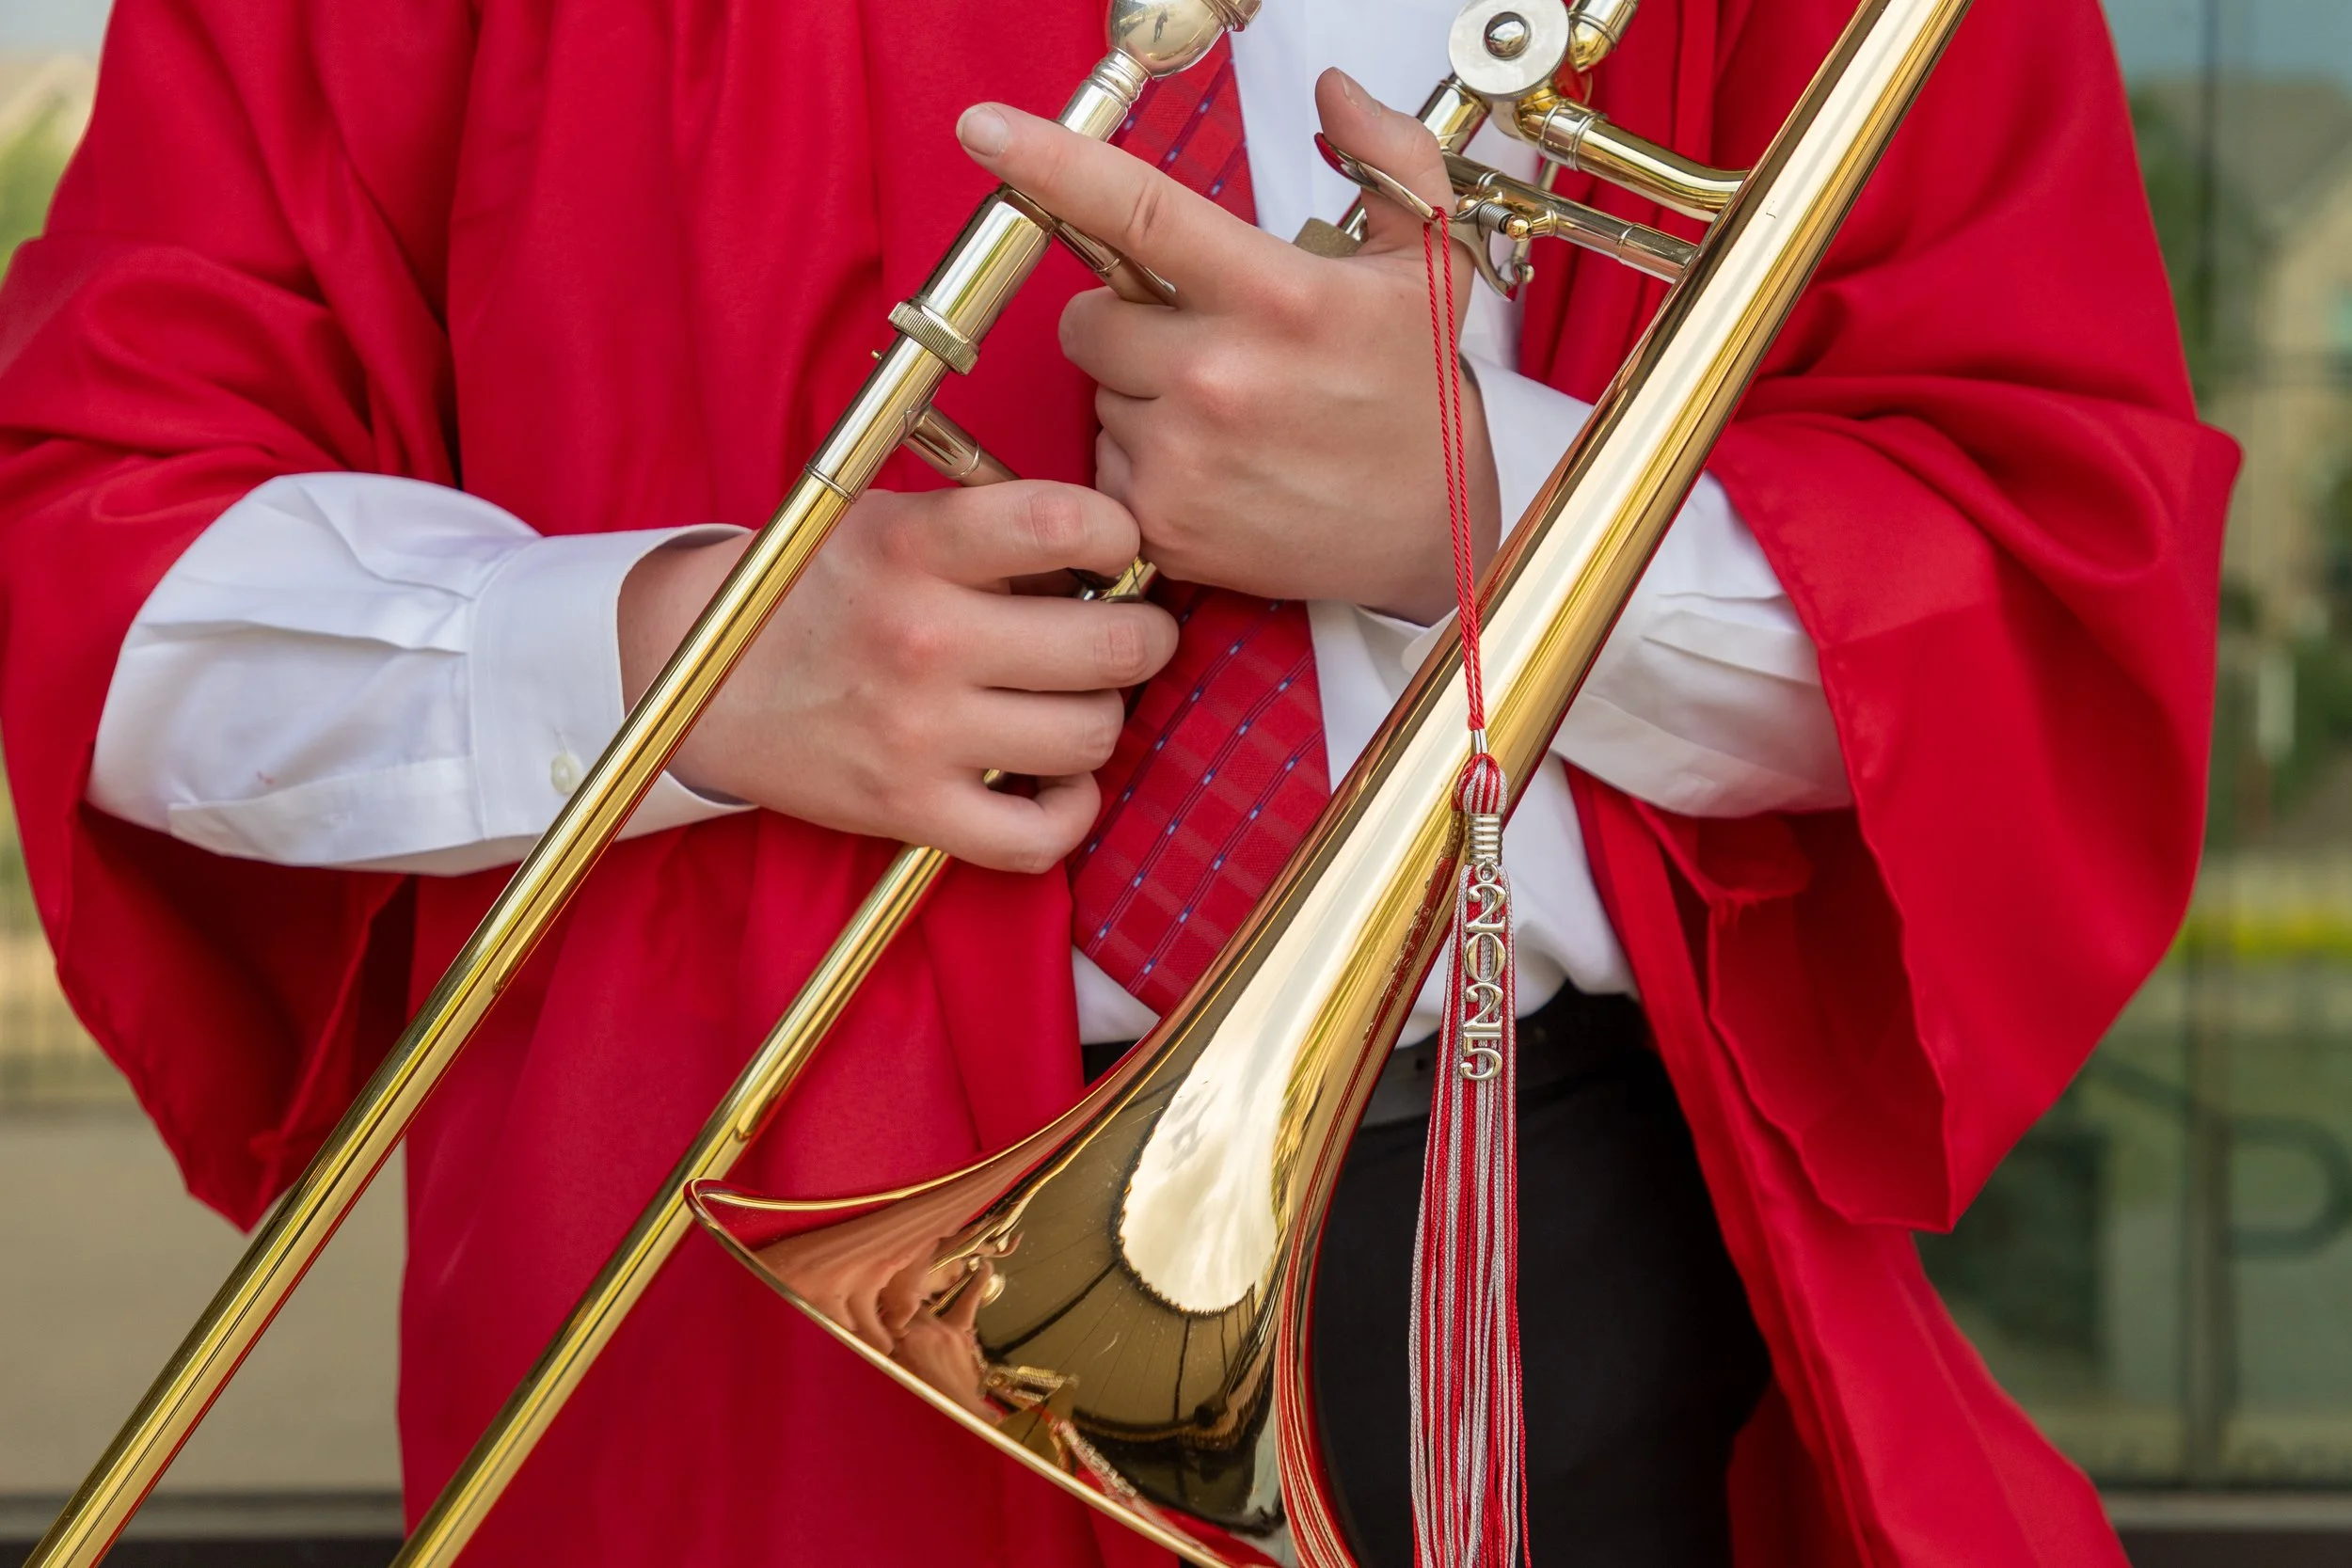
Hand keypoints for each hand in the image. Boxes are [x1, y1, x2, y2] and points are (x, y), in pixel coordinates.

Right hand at [618, 483, 1176, 872]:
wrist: (710, 680)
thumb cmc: (826, 592)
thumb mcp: (892, 522)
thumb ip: (992, 528)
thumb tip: (1115, 555)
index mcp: (916, 546)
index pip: (1067, 524)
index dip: (1120, 536)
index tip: (1113, 551)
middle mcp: (922, 638)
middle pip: (1110, 646)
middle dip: (1142, 637)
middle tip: (1126, 634)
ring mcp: (918, 732)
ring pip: (1092, 735)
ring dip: (1103, 718)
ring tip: (1074, 700)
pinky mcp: (911, 811)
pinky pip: (1042, 834)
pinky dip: (1072, 810)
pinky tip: (1057, 779)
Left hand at [956, 69, 1499, 624]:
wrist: (1430, 534)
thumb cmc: (1417, 397)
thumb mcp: (1429, 267)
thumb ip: (1388, 159)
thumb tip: (1335, 90)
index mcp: (1276, 297)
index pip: (1138, 210)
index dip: (1049, 162)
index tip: (983, 129)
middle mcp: (1220, 377)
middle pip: (1088, 318)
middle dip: (1124, 323)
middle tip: (1198, 347)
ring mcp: (1184, 456)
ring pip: (1098, 394)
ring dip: (1138, 397)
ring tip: (1223, 419)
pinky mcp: (1162, 522)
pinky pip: (1103, 465)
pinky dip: (1141, 465)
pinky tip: (1209, 470)